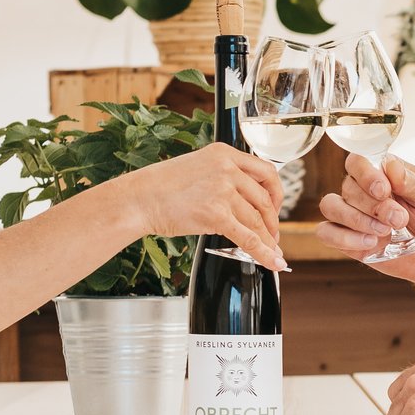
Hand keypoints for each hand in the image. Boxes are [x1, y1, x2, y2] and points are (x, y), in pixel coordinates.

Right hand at [124, 140, 287, 275]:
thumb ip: (223, 176)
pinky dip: (263, 253)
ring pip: (257, 221)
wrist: (138, 199)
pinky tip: (271, 261)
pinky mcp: (217, 214)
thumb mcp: (198, 168)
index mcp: (224, 153)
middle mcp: (227, 169)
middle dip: (272, 221)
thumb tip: (244, 200)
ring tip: (271, 251)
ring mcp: (223, 191)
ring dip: (267, 240)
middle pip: (264, 199)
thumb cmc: (161, 187)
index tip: (275, 206)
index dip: (276, 192)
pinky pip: (248, 238)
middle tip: (272, 234)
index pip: (265, 171)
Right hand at [323, 153, 414, 277]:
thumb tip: (390, 165)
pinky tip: (370, 242)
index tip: (385, 190)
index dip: (366, 174)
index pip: (357, 161)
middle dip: (373, 205)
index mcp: (383, 173)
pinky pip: (326, 232)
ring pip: (330, 206)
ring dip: (356, 219)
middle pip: (347, 186)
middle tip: (400, 219)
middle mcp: (363, 191)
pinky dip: (343, 238)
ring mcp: (353, 215)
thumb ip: (412, 181)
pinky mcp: (348, 240)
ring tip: (385, 232)